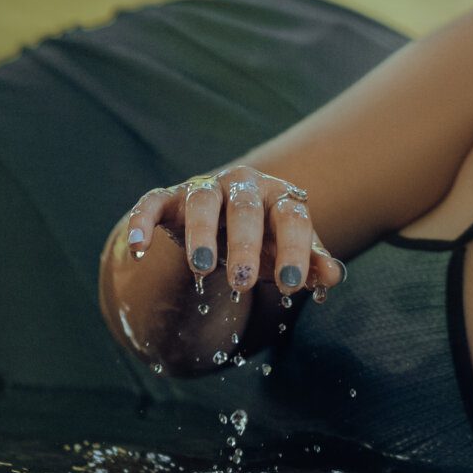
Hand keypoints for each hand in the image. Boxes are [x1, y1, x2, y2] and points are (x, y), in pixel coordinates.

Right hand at [122, 163, 347, 303]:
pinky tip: (139, 249)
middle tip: (242, 284)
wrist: (223, 220)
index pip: (292, 218)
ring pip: (202, 202)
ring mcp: (204, 189)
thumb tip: (333, 276)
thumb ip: (310, 264)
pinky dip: (144, 222)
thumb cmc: (264, 239)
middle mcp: (243, 186)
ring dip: (201, 233)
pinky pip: (153, 203)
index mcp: (278, 197)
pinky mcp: (169, 199)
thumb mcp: (286, 252)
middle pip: (245, 210)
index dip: (294, 251)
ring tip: (201, 268)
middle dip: (245, 246)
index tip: (291, 286)